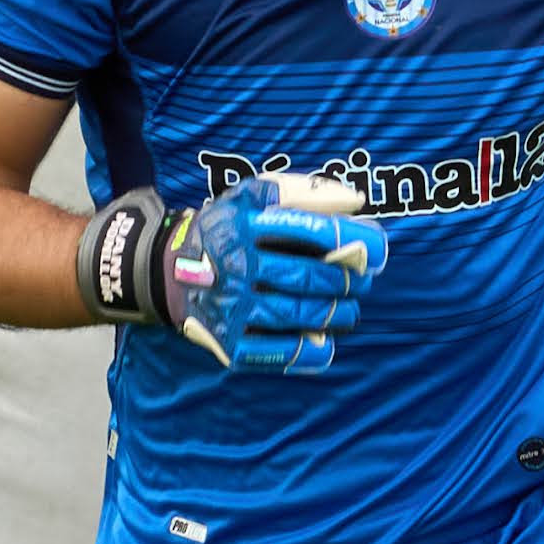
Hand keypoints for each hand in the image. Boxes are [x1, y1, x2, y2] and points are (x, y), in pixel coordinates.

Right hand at [162, 172, 387, 371]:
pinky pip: (275, 351)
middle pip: (305, 277)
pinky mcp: (227, 340)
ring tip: (349, 312)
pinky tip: (324, 344)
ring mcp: (231, 306)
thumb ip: (303, 192)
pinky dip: (305, 351)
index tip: (378, 246)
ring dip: (334, 315)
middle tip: (362, 282)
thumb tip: (356, 201)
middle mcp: (236, 266)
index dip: (348, 237)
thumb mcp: (251, 196)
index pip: (305, 229)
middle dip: (345, 281)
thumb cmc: (226, 230)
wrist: (165, 272)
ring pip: (296, 314)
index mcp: (243, 225)